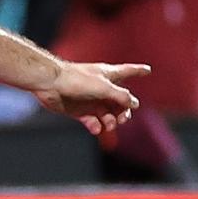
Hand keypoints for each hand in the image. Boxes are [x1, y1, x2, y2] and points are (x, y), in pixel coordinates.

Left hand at [33, 62, 149, 134]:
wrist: (49, 84)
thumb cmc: (76, 80)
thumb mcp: (104, 87)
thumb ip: (121, 96)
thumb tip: (135, 104)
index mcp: (108, 75)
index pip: (127, 71)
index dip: (138, 71)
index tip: (148, 70)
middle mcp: (100, 88)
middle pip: (120, 102)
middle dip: (124, 112)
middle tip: (121, 119)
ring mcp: (90, 99)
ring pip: (108, 114)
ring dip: (111, 122)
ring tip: (108, 125)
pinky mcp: (79, 110)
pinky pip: (93, 122)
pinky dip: (96, 126)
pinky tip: (95, 128)